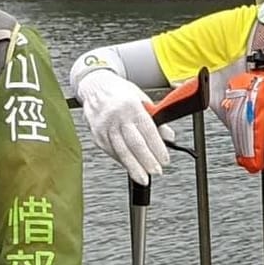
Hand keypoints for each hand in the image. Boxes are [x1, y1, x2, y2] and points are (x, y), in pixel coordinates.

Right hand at [78, 67, 168, 185]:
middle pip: (134, 144)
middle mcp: (117, 117)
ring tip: (143, 178)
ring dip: (134, 167)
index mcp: (131, 106)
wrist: (94, 87)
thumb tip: (168, 136)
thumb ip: (156, 118)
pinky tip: (130, 167)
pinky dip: (122, 161)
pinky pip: (111, 152)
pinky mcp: (97, 135)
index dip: (157, 148)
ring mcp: (105, 127)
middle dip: (147, 161)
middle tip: (156, 171)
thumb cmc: (120, 92)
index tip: (164, 159)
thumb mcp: (142, 99)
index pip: (148, 131)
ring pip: (122, 152)